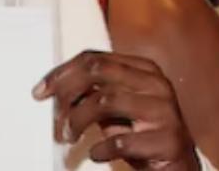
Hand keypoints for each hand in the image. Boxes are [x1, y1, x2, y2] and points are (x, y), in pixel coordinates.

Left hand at [33, 51, 198, 169]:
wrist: (178, 167)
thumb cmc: (141, 135)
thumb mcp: (115, 109)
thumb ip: (92, 93)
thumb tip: (55, 89)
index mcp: (143, 69)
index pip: (94, 58)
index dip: (62, 73)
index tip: (40, 91)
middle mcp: (156, 83)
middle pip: (98, 70)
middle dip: (67, 90)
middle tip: (53, 115)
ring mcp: (165, 111)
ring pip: (105, 100)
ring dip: (78, 120)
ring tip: (69, 136)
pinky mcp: (168, 140)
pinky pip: (121, 140)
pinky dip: (100, 148)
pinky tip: (96, 154)